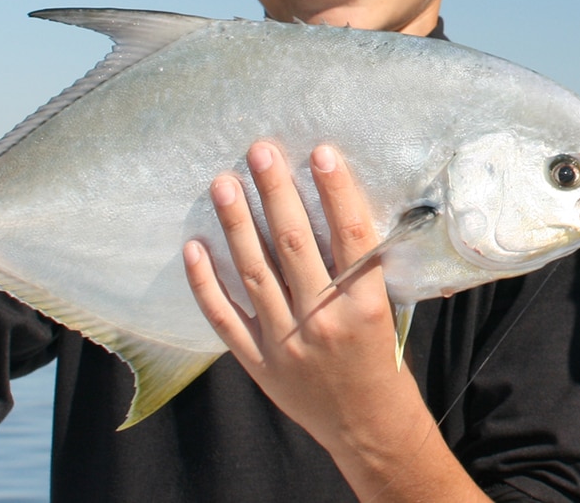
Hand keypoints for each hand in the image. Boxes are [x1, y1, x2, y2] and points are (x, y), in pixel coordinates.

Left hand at [183, 142, 420, 454]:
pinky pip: (223, 316)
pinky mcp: (257, 361)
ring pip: (254, 272)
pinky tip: (193, 246)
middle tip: (259, 151)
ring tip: (223, 183)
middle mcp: (324, 320)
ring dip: (236, 224)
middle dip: (276, 194)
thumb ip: (362, 266)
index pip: (351, 236)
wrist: (369, 428)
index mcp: (365, 305)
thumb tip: (333, 203)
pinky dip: (204, 283)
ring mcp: (285, 342)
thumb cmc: (379, 358)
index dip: (336, 191)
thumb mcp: (385, 310)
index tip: (320, 151)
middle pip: (295, 245)